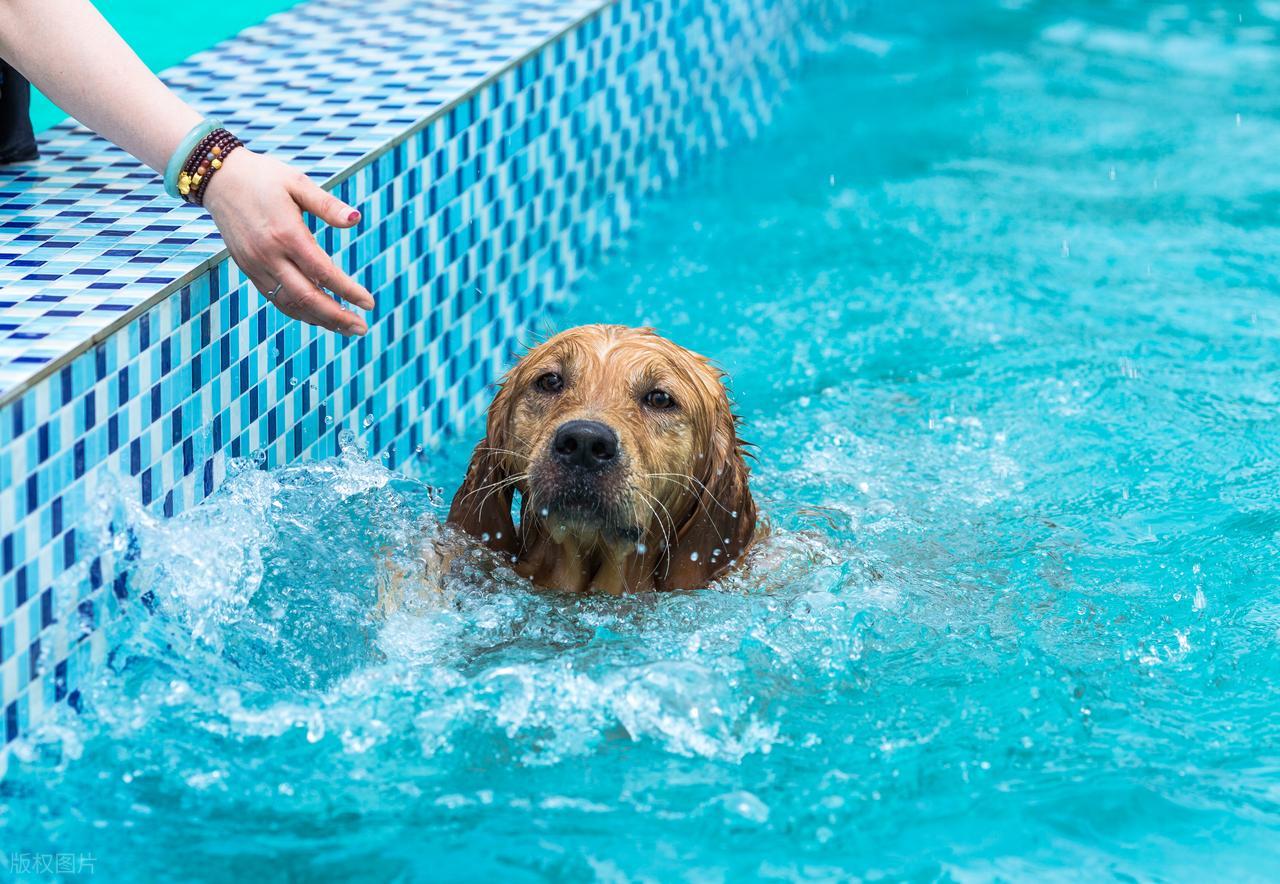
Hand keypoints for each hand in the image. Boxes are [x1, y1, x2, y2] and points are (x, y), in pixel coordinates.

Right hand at [202, 149, 373, 335]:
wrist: (217, 178)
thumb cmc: (263, 177)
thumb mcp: (297, 182)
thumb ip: (327, 204)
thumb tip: (356, 219)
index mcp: (286, 233)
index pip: (323, 272)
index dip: (348, 291)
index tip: (369, 303)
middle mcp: (269, 255)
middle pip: (306, 297)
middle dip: (336, 316)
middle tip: (362, 328)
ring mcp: (255, 265)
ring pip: (289, 304)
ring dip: (319, 320)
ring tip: (346, 328)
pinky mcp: (247, 269)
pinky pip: (274, 298)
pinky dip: (298, 312)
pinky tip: (318, 317)